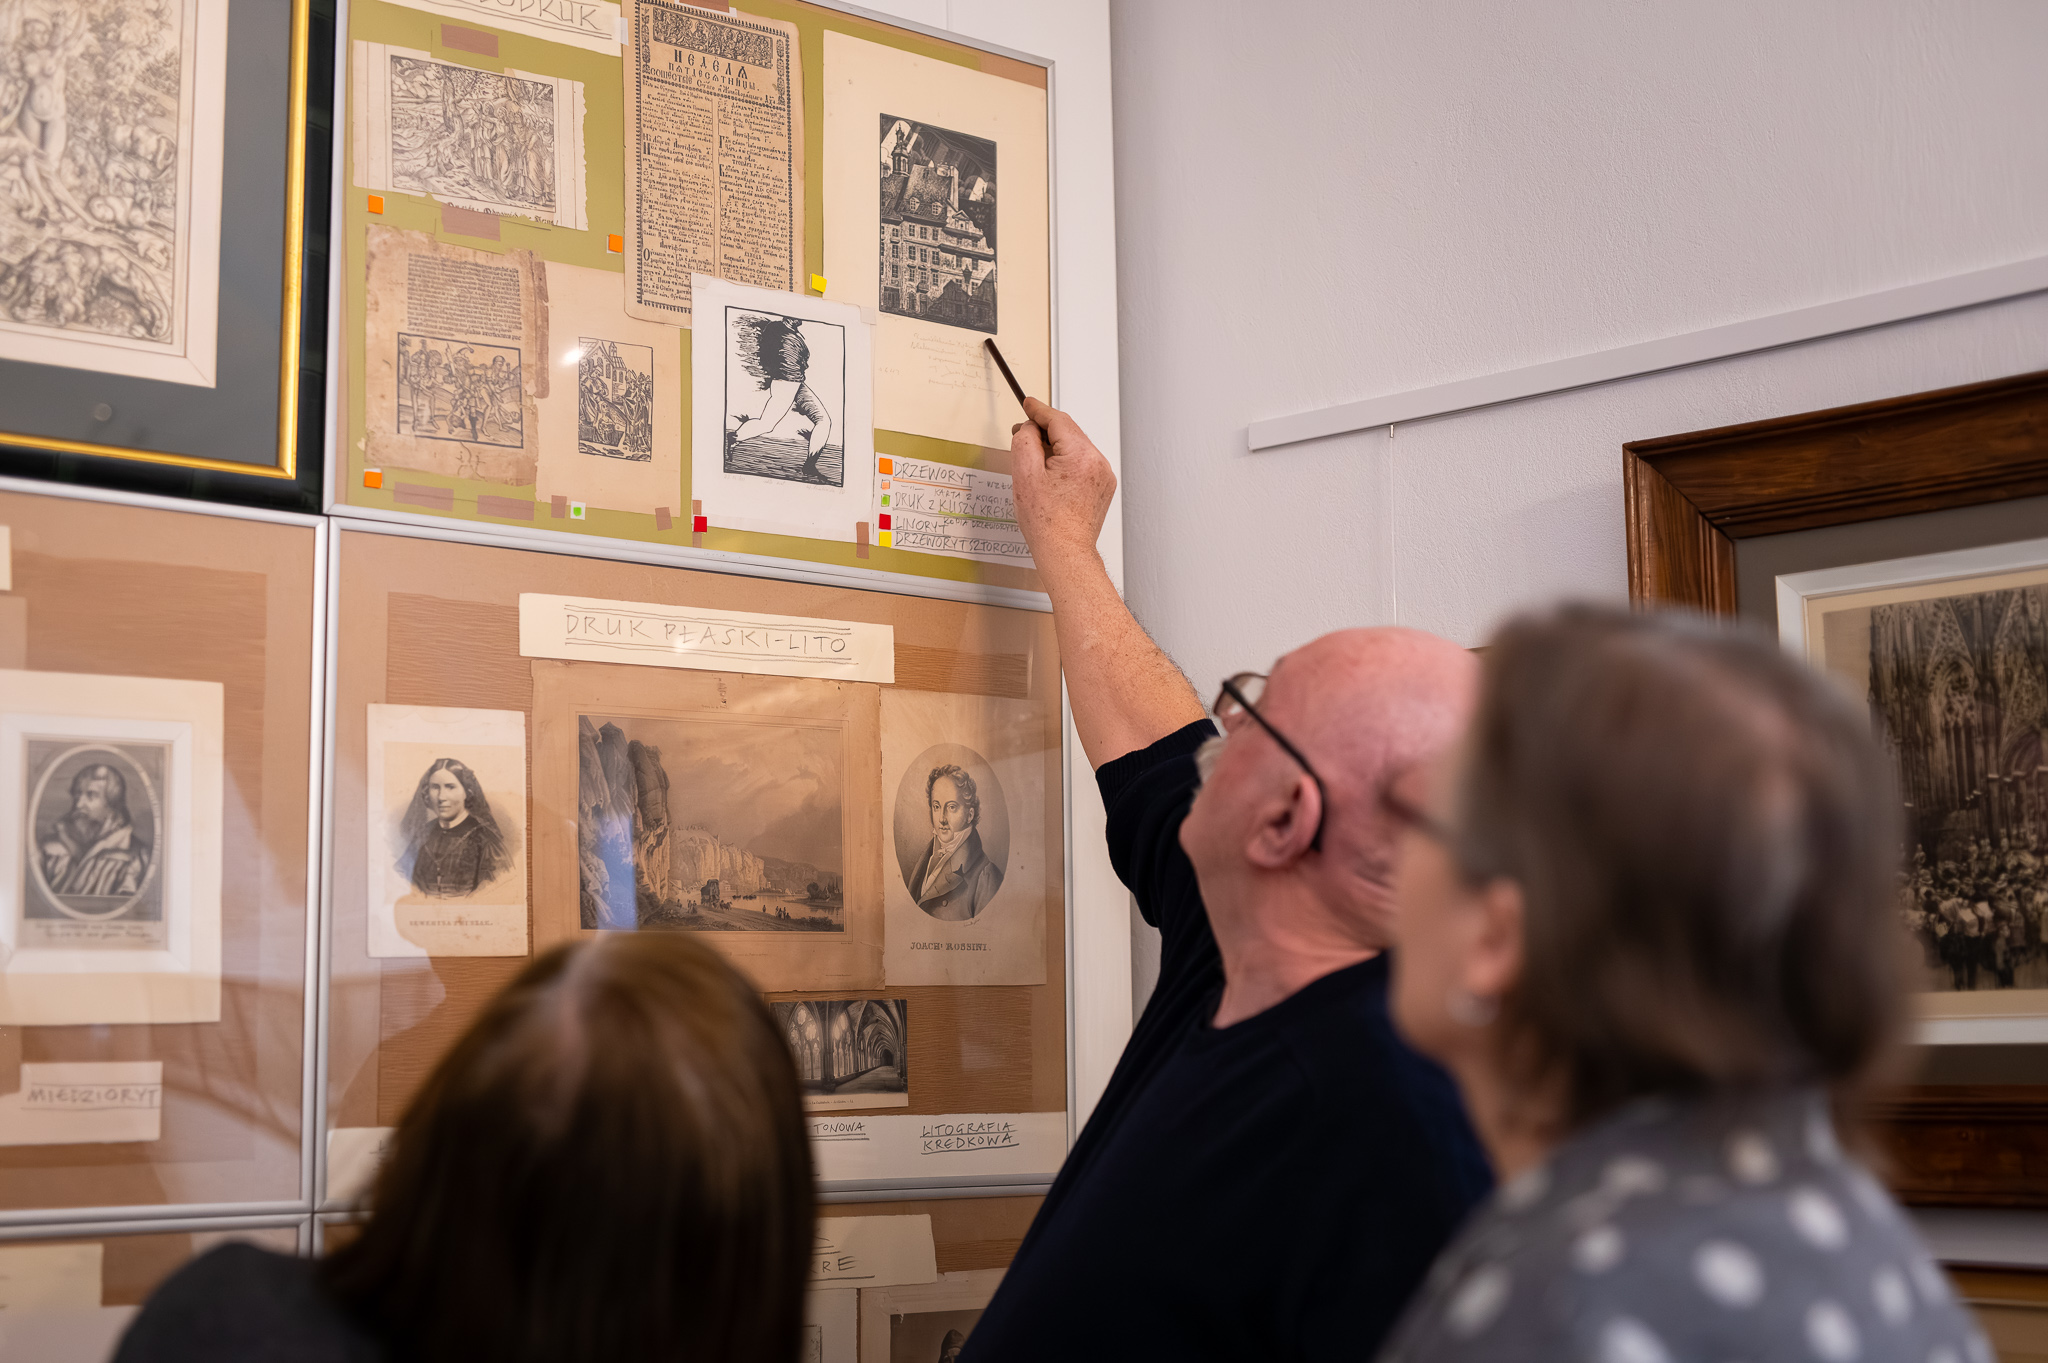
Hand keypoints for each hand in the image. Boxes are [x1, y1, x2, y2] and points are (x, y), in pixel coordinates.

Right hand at [1010, 397, 1115, 561]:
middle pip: (1068, 432)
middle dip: (1045, 432)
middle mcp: (1097, 462)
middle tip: (1023, 436)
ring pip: (1075, 448)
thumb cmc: (1046, 522)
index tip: (1028, 404)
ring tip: (1036, 468)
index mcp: (1080, 455)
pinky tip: (1052, 480)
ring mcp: (1103, 475)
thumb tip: (1029, 428)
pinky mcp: (1103, 486)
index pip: (1058, 420)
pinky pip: (1083, 464)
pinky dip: (1067, 463)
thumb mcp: (1024, 474)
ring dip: (1056, 449)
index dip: (1039, 410)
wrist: (1064, 551)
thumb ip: (1024, 441)